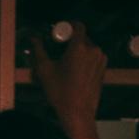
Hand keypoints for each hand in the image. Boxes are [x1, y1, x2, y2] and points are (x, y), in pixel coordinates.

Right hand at [26, 21, 104, 138]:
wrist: (78, 112)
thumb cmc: (60, 92)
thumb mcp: (44, 71)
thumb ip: (39, 51)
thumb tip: (34, 39)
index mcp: (79, 47)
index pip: (78, 26)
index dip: (68, 27)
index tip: (60, 33)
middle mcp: (93, 49)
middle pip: (82, 38)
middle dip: (71, 42)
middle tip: (60, 52)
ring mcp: (101, 59)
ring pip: (88, 49)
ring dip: (78, 52)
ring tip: (67, 66)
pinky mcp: (104, 68)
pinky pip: (93, 58)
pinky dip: (85, 61)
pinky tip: (76, 73)